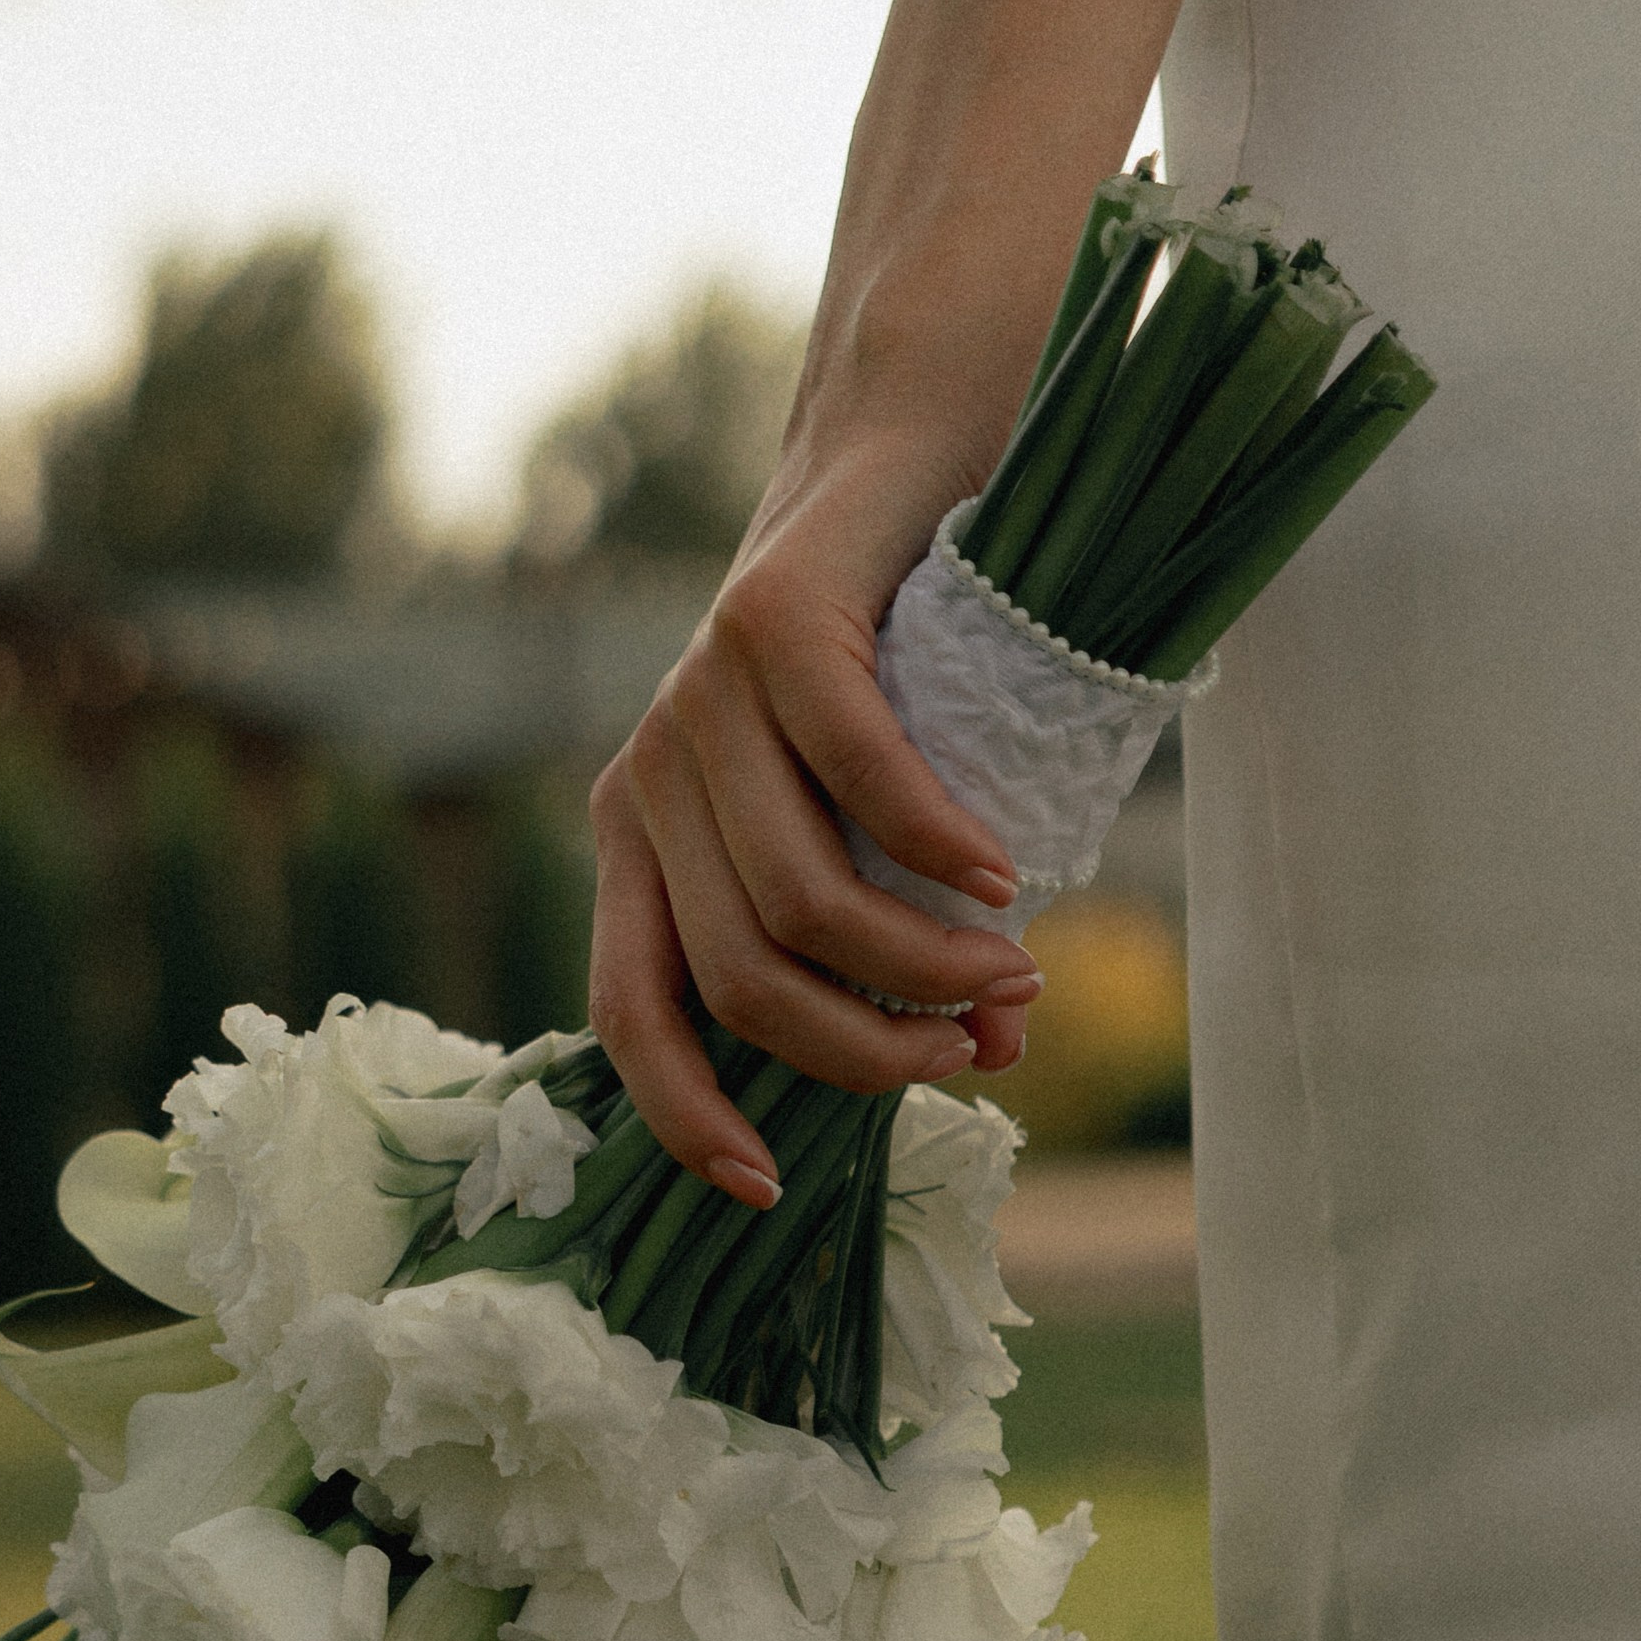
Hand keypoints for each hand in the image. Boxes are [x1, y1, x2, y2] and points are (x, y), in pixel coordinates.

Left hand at [587, 416, 1045, 1204]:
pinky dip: (940, 848)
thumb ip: (899, 938)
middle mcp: (644, 777)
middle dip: (866, 1047)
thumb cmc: (903, 665)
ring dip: (919, 965)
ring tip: (1010, 975)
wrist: (905, 450)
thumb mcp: (875, 826)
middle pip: (739, 982)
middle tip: (978, 1049)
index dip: (687, 1117)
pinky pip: (858, 781)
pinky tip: (1006, 878)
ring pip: (797, 902)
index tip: (770, 1189)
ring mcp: (696, 698)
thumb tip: (988, 1057)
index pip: (629, 1014)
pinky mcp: (770, 624)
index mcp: (641, 842)